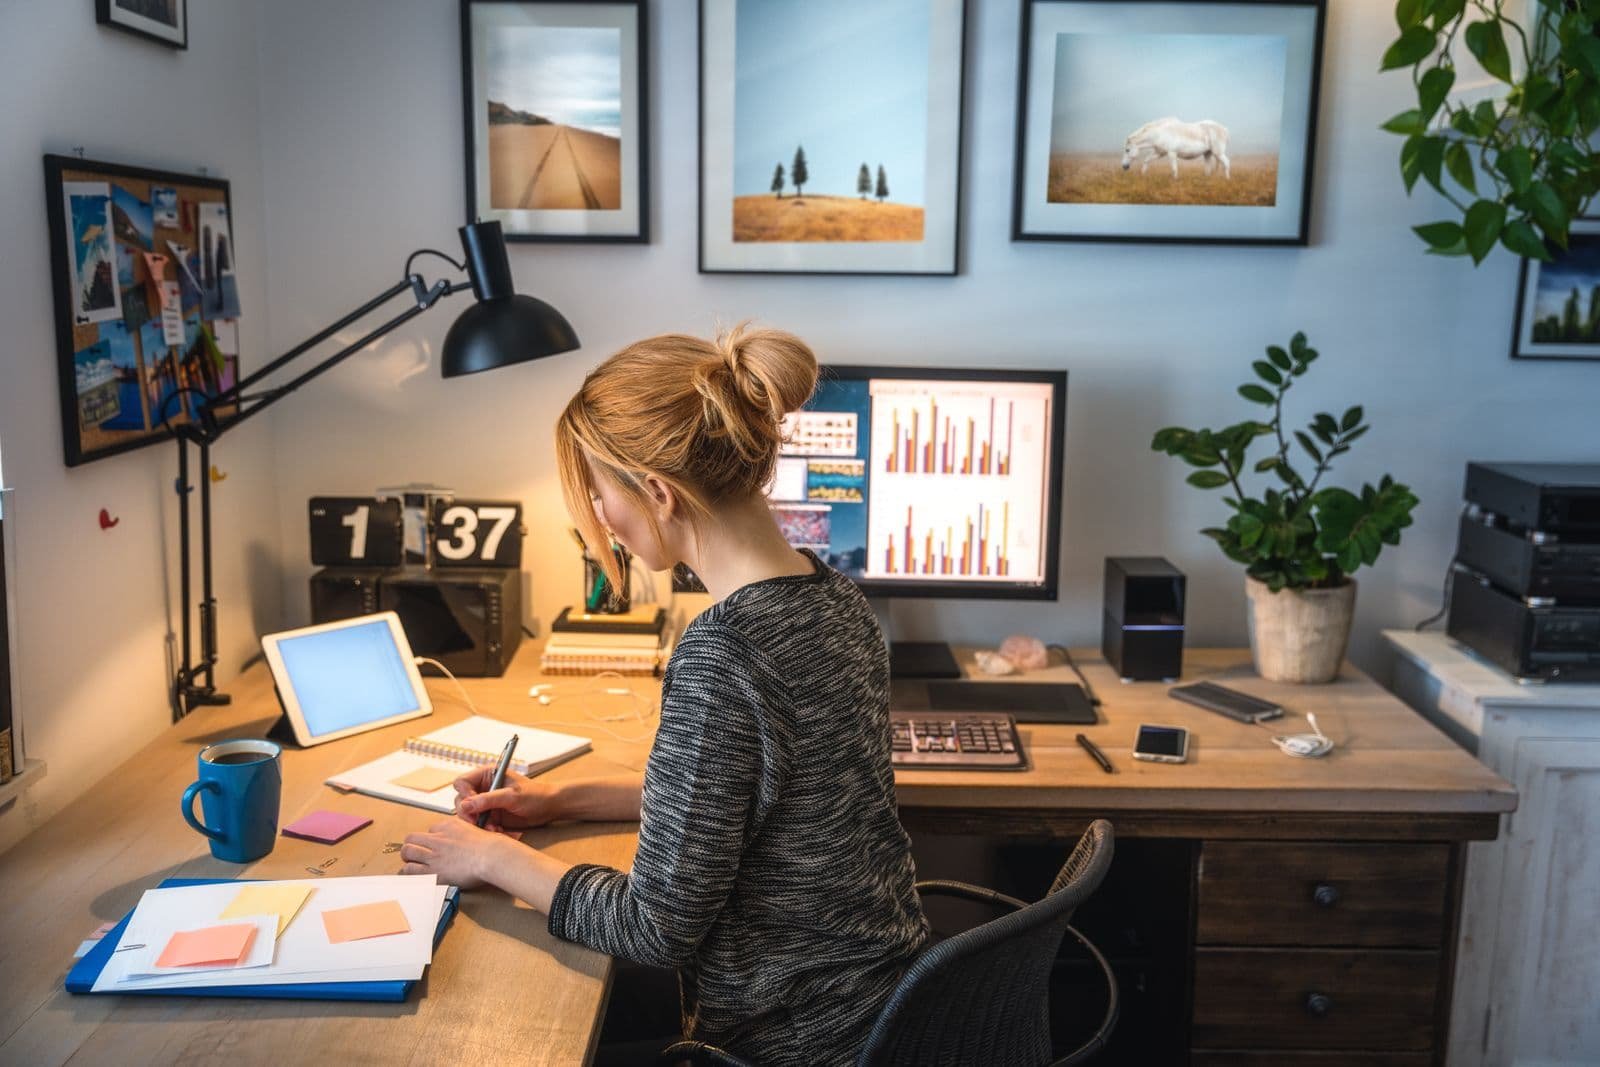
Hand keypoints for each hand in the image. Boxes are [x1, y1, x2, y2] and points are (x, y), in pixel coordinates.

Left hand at [399, 817, 513, 889]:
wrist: (491, 856)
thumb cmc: (490, 846)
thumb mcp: (475, 830)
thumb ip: (464, 833)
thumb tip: (464, 839)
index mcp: (448, 825)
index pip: (430, 829)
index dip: (431, 839)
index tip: (435, 845)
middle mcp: (438, 838)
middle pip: (412, 838)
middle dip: (412, 845)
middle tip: (416, 852)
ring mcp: (434, 855)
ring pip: (407, 851)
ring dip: (408, 857)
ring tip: (411, 862)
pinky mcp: (433, 871)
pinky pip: (411, 870)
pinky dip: (409, 871)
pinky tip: (413, 873)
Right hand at [453, 766, 561, 829]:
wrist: (549, 808)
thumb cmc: (535, 795)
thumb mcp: (512, 796)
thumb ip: (488, 799)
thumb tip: (466, 805)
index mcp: (486, 775)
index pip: (462, 782)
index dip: (464, 794)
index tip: (471, 806)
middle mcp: (483, 788)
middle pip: (461, 801)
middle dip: (469, 814)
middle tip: (478, 822)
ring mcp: (486, 803)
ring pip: (469, 816)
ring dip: (479, 825)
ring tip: (494, 829)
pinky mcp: (490, 816)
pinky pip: (479, 825)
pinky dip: (486, 830)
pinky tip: (499, 831)